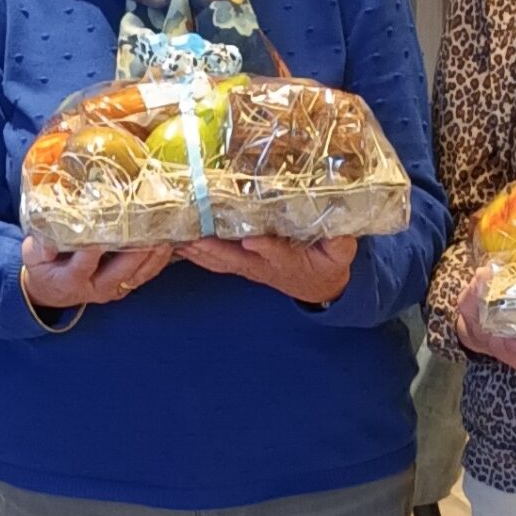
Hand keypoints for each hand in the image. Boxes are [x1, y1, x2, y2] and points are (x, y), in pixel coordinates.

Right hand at [20, 237, 172, 309]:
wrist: (53, 290)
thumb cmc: (44, 268)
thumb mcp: (33, 257)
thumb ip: (39, 245)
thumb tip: (49, 231)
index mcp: (72, 279)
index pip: (84, 264)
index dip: (94, 250)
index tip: (103, 233)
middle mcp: (96, 287)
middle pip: (121, 270)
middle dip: (136, 250)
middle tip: (149, 228)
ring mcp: (114, 289)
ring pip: (138, 274)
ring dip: (154, 255)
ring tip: (166, 234)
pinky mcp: (125, 286)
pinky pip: (146, 275)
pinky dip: (159, 261)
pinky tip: (170, 243)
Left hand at [179, 234, 356, 304]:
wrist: (317, 286)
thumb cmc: (328, 264)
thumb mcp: (341, 255)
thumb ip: (340, 244)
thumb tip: (340, 230)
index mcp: (289, 260)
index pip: (277, 253)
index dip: (266, 247)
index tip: (253, 240)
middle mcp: (263, 264)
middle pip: (234, 258)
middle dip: (213, 248)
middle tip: (192, 235)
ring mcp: (248, 265)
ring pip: (218, 260)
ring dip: (197, 250)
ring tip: (174, 236)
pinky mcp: (239, 263)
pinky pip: (213, 260)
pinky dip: (194, 252)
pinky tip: (175, 241)